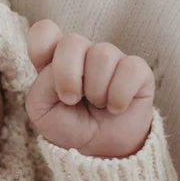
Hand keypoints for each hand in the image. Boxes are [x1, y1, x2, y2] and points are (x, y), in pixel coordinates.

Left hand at [24, 19, 154, 157]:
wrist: (99, 149)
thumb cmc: (69, 126)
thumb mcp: (42, 111)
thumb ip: (42, 86)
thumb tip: (61, 70)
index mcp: (55, 59)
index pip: (44, 31)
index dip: (42, 46)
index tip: (48, 77)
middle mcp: (82, 54)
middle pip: (72, 41)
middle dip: (68, 75)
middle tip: (71, 99)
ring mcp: (111, 59)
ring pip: (102, 55)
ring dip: (96, 90)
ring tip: (97, 105)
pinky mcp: (138, 70)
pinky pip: (129, 69)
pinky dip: (119, 96)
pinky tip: (116, 107)